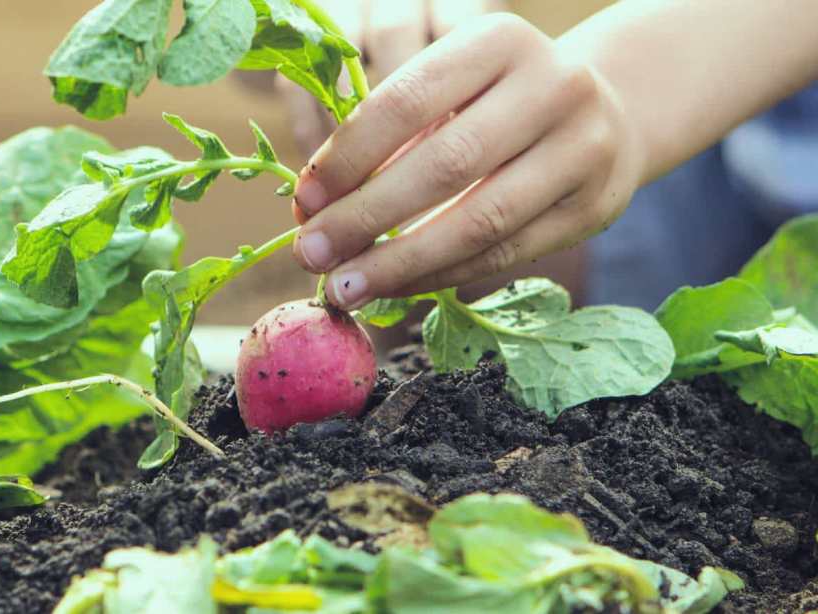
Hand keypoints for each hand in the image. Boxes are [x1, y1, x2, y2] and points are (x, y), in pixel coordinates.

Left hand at [291, 13, 644, 309]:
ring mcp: (584, 149)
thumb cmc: (496, 105)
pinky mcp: (594, 208)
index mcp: (498, 40)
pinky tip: (395, 288)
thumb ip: (387, 140)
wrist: (607, 114)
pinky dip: (441, 276)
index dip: (348, 157)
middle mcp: (552, 85)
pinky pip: (505, 255)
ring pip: (480, 220)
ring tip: (345, 287)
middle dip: (365, 217)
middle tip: (310, 253)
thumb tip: (313, 210)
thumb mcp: (449, 94)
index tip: (303, 201)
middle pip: (444, 164)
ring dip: (400, 263)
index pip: (406, 101)